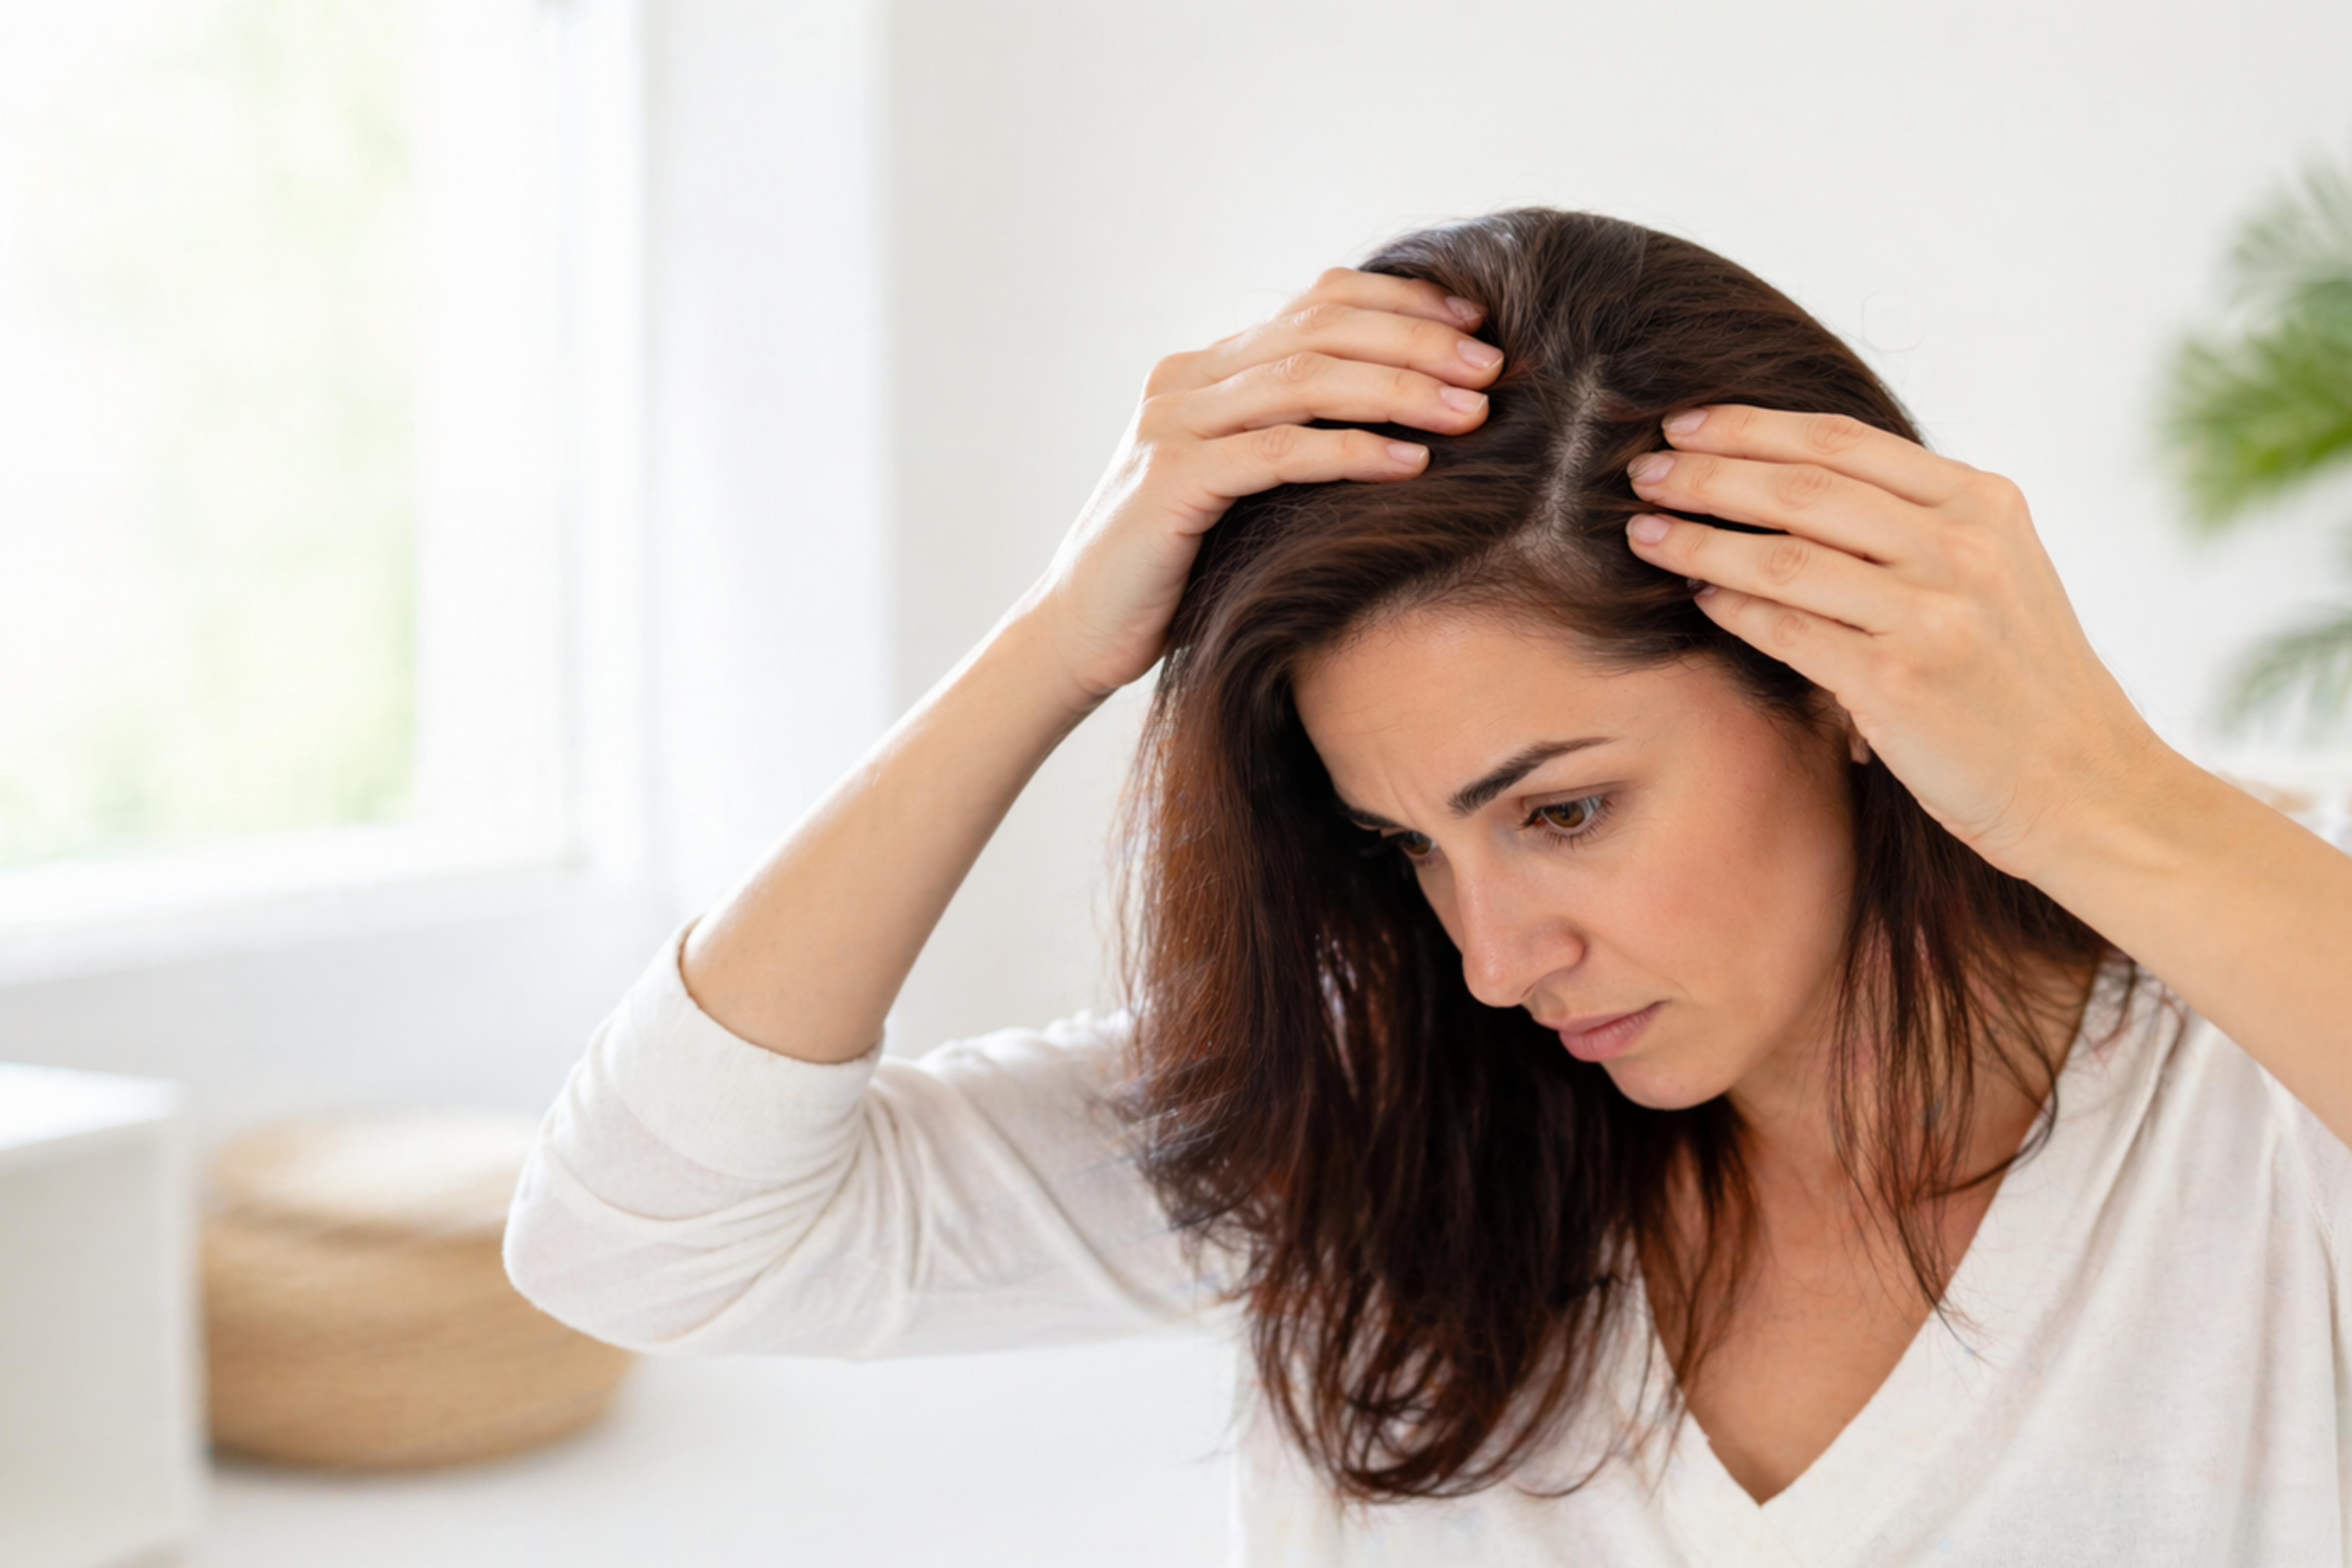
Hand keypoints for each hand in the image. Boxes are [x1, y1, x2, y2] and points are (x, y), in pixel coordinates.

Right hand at [1017, 269, 1504, 704]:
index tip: (1475, 328)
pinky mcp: (1170, 485)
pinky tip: (1411, 462)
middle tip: (1491, 368)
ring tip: (1471, 412)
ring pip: (1302, 381)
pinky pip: (1277, 453)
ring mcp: (1171, 427)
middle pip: (1317, 331)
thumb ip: (1293, 437)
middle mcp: (1184, 382)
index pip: (1314, 304)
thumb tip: (1405, 416)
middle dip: (1414, 342)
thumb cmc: (1178, 569)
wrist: (1080, 632)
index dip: (1400, 304)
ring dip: (1398, 390)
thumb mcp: (1242, 484)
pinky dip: (1350, 452)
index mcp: (1204, 369)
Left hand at [1621, 405, 2169, 881]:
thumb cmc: (2021, 682)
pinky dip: (1732, 608)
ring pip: (1783, 557)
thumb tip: (1795, 482)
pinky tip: (1696, 595)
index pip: (1843, 441)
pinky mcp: (1899, 681)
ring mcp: (1933, 613)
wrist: (2085, 785)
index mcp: (1983, 503)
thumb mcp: (1995, 573)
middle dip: (1710, 475)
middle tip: (1642, 471)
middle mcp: (1961, 546)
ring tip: (1645, 531)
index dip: (1752, 426)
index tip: (1686, 423)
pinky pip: (1788, 630)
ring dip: (1699, 539)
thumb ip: (1917, 523)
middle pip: (1802, 488)